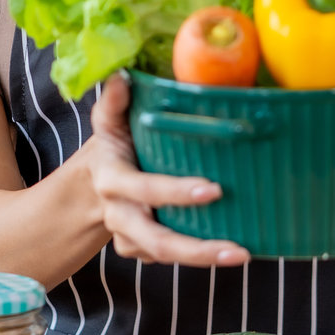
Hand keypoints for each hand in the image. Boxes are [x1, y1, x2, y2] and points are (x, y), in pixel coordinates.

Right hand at [85, 72, 252, 267]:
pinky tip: (226, 249)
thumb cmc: (112, 145)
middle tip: (238, 249)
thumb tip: (121, 76)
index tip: (214, 189)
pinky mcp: (140, 252)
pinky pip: (167, 259)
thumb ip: (114, 101)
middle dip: (197, 249)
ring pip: (165, 255)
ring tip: (242, 254)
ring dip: (204, 258)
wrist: (92, 184)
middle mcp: (119, 213)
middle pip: (157, 240)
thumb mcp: (108, 121)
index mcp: (112, 179)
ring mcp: (129, 237)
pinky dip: (197, 256)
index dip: (176, 193)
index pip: (144, 189)